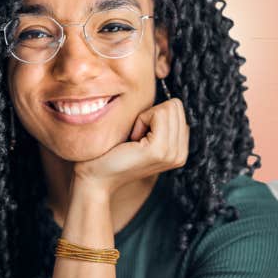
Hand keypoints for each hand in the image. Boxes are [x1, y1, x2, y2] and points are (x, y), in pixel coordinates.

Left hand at [73, 98, 188, 195]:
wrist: (96, 178)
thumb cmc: (112, 153)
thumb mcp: (143, 136)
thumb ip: (159, 122)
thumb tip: (167, 99)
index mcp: (179, 150)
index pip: (178, 110)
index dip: (154, 114)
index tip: (139, 135)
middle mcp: (180, 154)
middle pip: (176, 106)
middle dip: (151, 114)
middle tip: (135, 136)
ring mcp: (172, 153)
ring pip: (169, 107)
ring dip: (146, 117)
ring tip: (134, 138)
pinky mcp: (159, 149)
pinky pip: (158, 113)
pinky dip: (141, 120)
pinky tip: (132, 139)